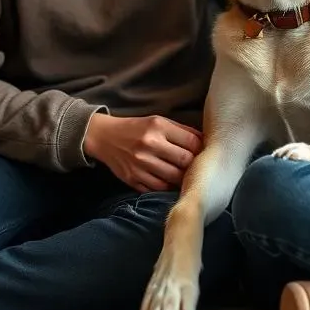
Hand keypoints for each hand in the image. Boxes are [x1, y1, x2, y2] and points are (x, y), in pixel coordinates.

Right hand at [84, 114, 203, 192]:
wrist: (105, 137)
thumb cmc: (137, 129)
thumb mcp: (158, 121)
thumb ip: (181, 131)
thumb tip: (205, 142)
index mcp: (158, 127)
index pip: (192, 142)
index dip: (201, 149)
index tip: (202, 153)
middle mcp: (149, 144)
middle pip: (184, 161)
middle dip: (193, 166)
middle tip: (196, 167)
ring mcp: (140, 164)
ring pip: (173, 178)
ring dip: (181, 179)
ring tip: (184, 176)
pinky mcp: (133, 179)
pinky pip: (157, 189)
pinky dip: (166, 187)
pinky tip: (168, 182)